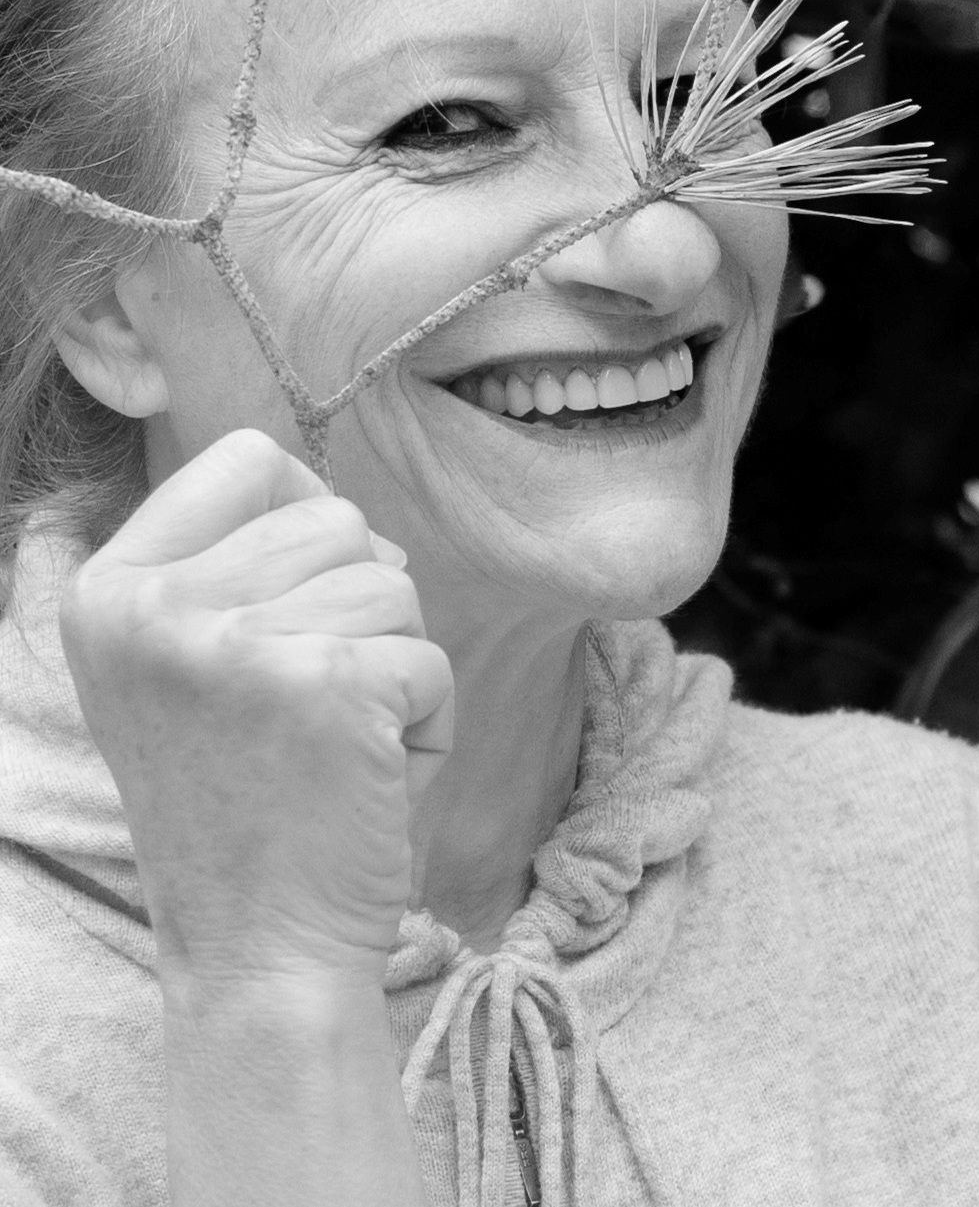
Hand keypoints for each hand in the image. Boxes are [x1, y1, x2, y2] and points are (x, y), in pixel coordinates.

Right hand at [59, 429, 452, 990]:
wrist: (257, 957)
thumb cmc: (243, 807)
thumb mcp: (180, 668)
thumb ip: (226, 568)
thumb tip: (330, 502)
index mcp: (109, 590)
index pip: (243, 458)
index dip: (302, 512)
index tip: (298, 598)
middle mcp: (153, 607)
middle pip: (334, 516)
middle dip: (360, 603)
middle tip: (314, 704)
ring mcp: (235, 642)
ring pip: (391, 581)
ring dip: (395, 662)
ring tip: (340, 743)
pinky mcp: (327, 684)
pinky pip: (431, 658)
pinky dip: (427, 720)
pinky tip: (371, 779)